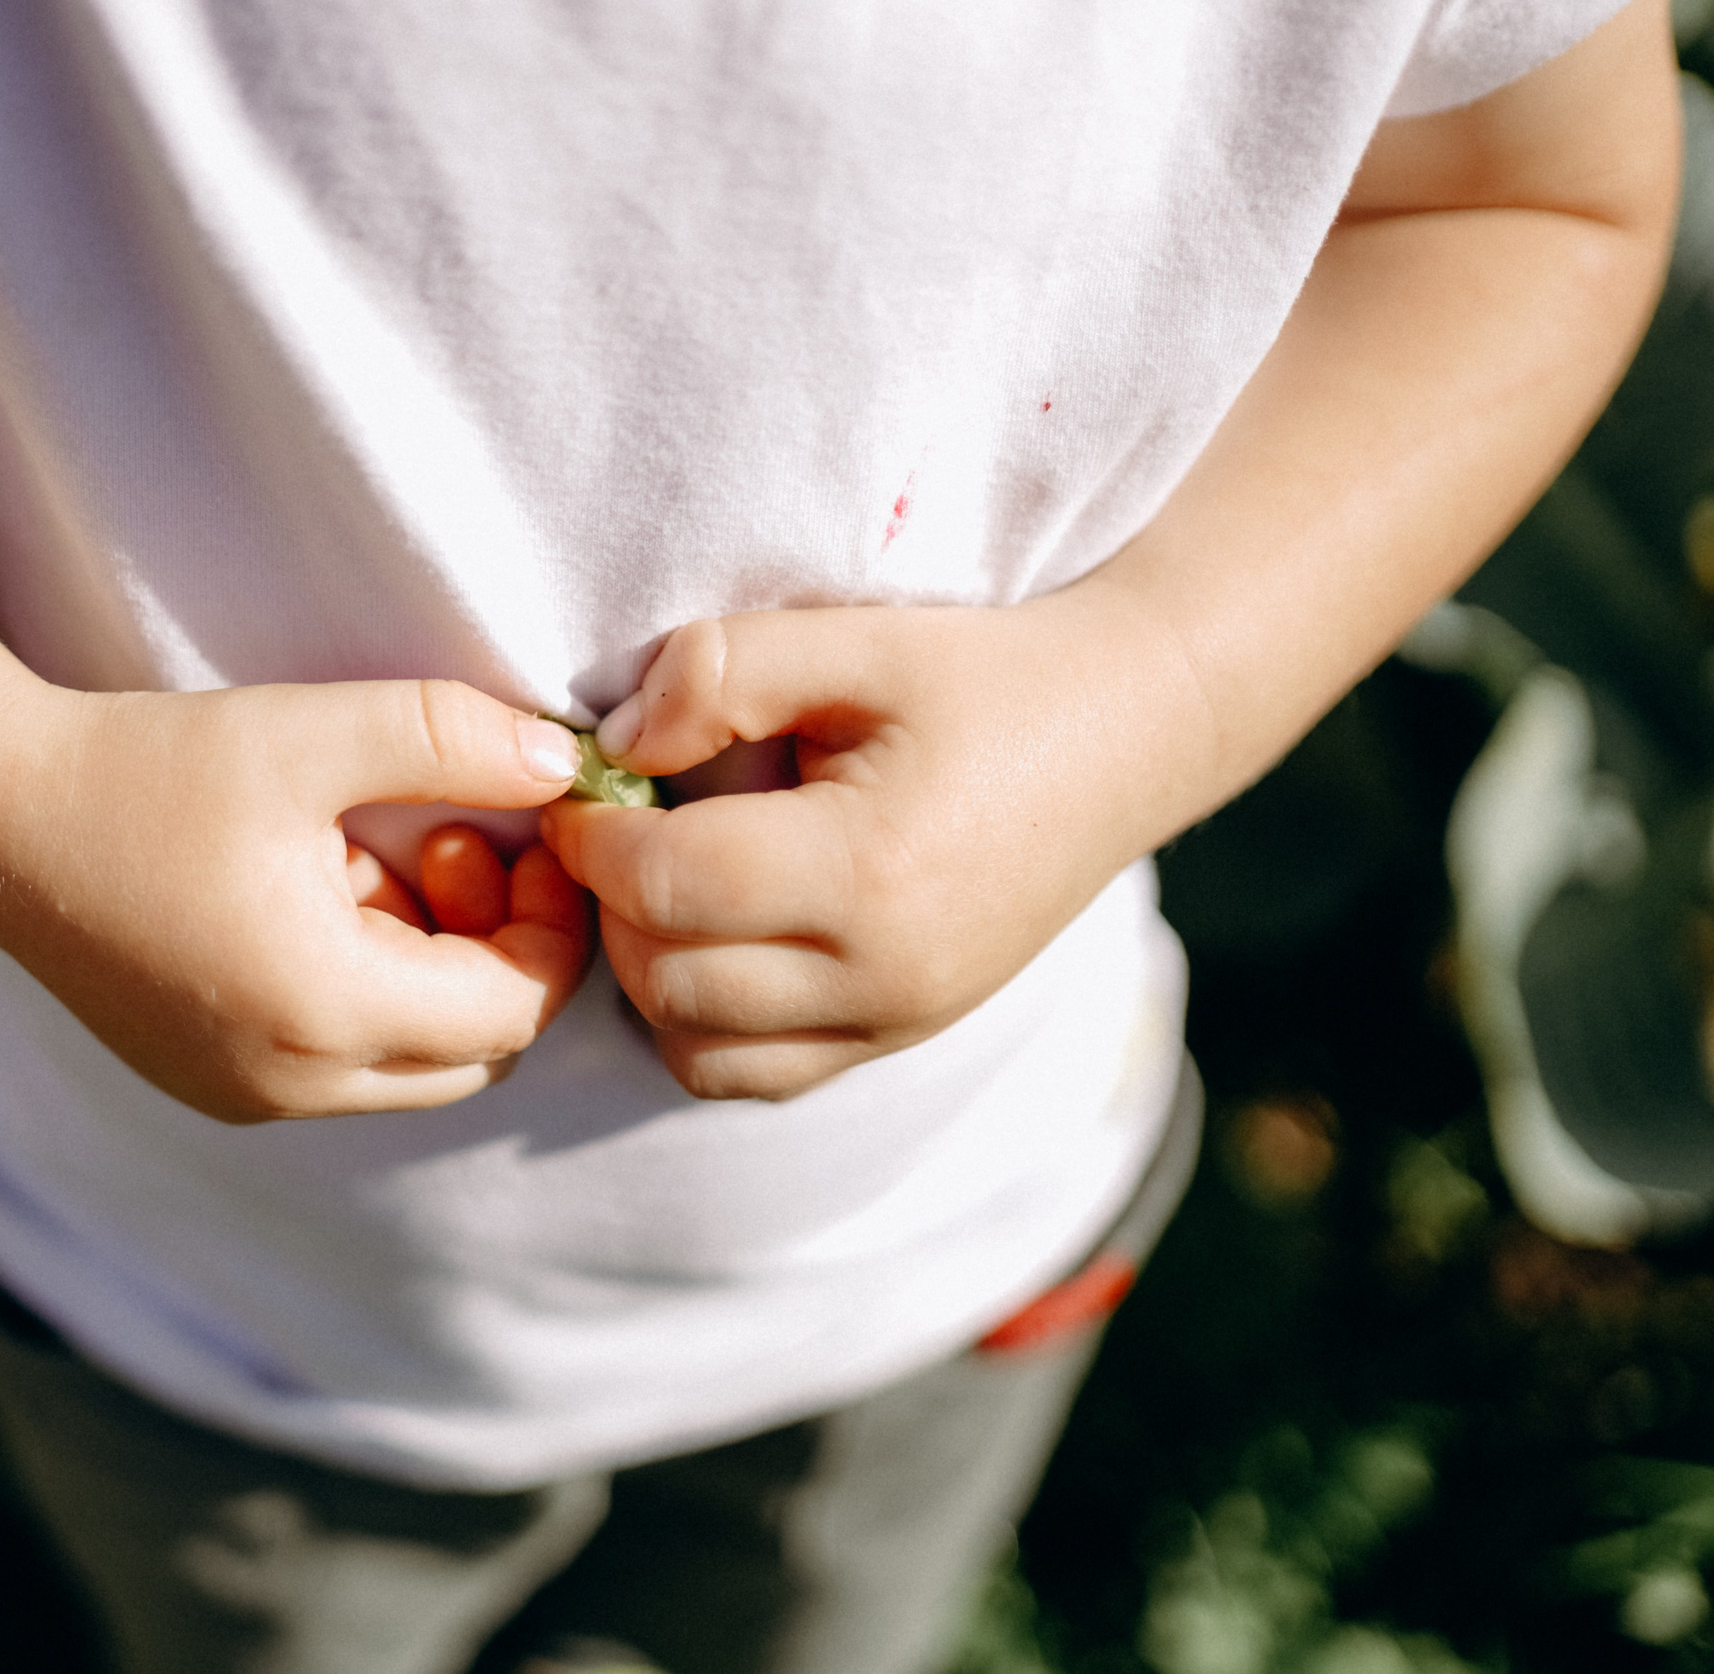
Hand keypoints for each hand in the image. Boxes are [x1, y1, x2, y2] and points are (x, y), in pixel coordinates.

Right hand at [0, 675, 592, 1123]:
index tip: (536, 833)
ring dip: (431, 966)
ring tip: (377, 851)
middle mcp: (291, 1084)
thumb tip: (571, 773)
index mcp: (325, 1013)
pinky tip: (320, 887)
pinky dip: (368, 986)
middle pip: (477, 1052)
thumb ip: (455, 740)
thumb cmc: (146, 766)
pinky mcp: (211, 1079)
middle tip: (460, 840)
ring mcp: (245, 1095)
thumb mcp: (313, 732)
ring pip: (412, 1061)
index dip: (554, 925)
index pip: (516, 1011)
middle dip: (499, 950)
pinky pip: (341, 1059)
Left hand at [541, 597, 1180, 1100]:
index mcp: (868, 871)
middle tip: (618, 824)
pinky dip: (703, 1022)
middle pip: (666, 980)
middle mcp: (883, 975)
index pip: (666, 886)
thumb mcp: (855, 637)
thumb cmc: (986, 674)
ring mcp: (897, 1022)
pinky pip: (754, 1076)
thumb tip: (614, 742)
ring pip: (695, 1050)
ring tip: (666, 882)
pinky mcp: (902, 1039)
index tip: (585, 783)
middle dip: (612, 904)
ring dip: (650, 972)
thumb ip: (721, 672)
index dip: (594, 836)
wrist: (1128, 733)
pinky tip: (715, 935)